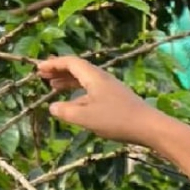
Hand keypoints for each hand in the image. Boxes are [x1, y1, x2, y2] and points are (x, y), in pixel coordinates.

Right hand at [37, 56, 163, 145]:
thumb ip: (66, 112)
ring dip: (69, 83)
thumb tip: (52, 107)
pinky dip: (80, 94)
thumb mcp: (86, 118)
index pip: (70, 62)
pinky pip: (93, 92)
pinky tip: (75, 105)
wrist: (151, 127)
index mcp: (93, 76)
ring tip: (54, 88)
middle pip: (78, 69)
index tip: (38, 69)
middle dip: (59, 71)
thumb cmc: (117, 120)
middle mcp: (102, 79)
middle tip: (43, 76)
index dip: (52, 64)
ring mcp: (111, 89)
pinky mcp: (118, 100)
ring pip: (86, 81)